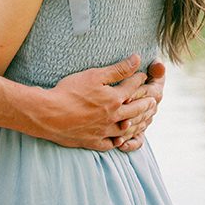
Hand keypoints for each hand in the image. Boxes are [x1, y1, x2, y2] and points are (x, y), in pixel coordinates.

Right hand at [36, 55, 158, 150]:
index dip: (139, 79)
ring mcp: (104, 131)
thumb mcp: (95, 75)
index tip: (143, 76)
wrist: (50, 114)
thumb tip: (137, 59)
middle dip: (146, 104)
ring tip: (143, 120)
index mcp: (114, 99)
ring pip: (126, 129)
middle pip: (135, 110)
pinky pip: (111, 144)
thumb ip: (118, 69)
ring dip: (137, 124)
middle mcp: (113, 117)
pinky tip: (120, 139)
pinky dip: (119, 141)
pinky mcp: (93, 142)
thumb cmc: (70, 91)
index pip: (133, 87)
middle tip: (153, 101)